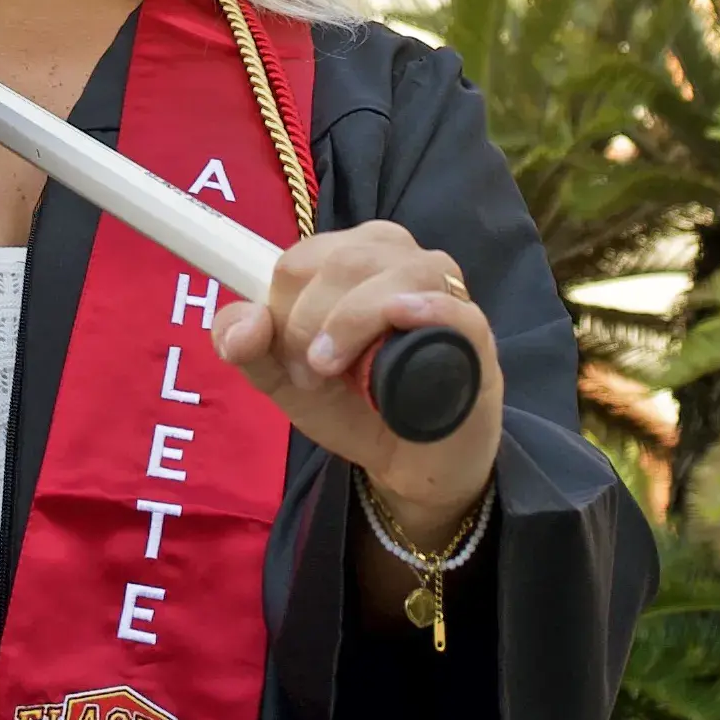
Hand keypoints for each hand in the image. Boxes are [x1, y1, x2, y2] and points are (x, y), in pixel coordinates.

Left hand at [212, 221, 501, 530]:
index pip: (302, 257)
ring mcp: (442, 294)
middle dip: (309, 323)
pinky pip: (452, 307)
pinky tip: (401, 318)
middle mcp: (400, 260)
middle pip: (341, 262)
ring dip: (349, 325)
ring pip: (389, 275)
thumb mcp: (285, 378)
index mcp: (353, 257)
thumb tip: (245, 322)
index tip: (286, 353)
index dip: (283, 305)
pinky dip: (423, 309)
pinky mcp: (474, 335)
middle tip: (313, 374)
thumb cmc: (351, 404)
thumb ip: (247, 347)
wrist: (407, 462)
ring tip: (338, 373)